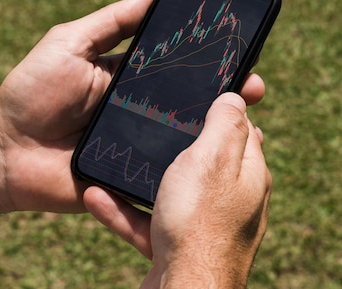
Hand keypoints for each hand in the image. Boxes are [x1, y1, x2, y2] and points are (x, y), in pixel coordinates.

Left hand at [0, 0, 265, 223]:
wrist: (4, 150)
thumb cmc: (30, 92)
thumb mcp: (69, 45)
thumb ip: (109, 23)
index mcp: (128, 79)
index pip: (176, 68)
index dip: (206, 62)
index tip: (237, 54)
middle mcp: (137, 111)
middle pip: (188, 104)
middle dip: (222, 97)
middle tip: (253, 90)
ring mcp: (135, 146)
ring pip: (183, 140)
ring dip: (213, 133)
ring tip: (247, 127)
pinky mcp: (129, 178)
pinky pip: (164, 176)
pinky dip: (189, 172)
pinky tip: (218, 166)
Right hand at [84, 92, 271, 287]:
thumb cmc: (200, 224)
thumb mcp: (212, 159)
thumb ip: (225, 125)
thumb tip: (236, 97)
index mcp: (246, 173)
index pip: (241, 130)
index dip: (220, 109)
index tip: (195, 93)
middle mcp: (231, 199)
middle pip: (203, 160)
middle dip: (175, 143)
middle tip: (147, 122)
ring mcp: (204, 226)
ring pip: (170, 191)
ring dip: (139, 177)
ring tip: (113, 159)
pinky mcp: (178, 248)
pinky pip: (149, 222)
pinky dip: (125, 211)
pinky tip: (95, 198)